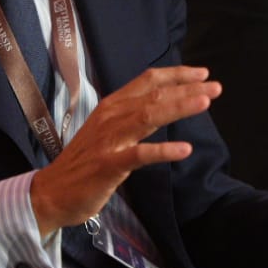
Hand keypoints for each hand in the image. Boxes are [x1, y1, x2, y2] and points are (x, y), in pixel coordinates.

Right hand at [30, 65, 218, 236]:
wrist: (51, 192)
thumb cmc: (83, 163)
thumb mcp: (105, 131)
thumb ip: (129, 116)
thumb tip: (159, 105)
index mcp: (111, 106)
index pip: (147, 81)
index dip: (176, 75)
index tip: (201, 74)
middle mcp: (110, 117)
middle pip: (153, 95)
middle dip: (186, 89)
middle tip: (216, 87)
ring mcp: (109, 141)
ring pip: (148, 117)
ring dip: (178, 107)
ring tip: (205, 103)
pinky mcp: (108, 165)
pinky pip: (139, 155)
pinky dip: (163, 150)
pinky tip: (184, 149)